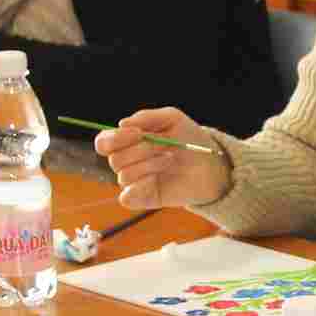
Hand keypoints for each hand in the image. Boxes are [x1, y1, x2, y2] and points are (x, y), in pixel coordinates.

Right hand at [98, 108, 228, 210]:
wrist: (210, 164)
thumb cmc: (189, 139)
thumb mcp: (172, 119)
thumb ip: (146, 117)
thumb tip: (121, 124)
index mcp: (128, 142)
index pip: (104, 142)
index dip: (115, 138)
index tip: (138, 134)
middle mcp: (127, 162)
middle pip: (115, 159)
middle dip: (141, 150)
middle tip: (164, 147)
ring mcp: (134, 181)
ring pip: (124, 175)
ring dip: (149, 165)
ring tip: (170, 160)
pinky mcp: (143, 198)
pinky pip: (127, 197)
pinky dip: (139, 188)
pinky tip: (156, 180)